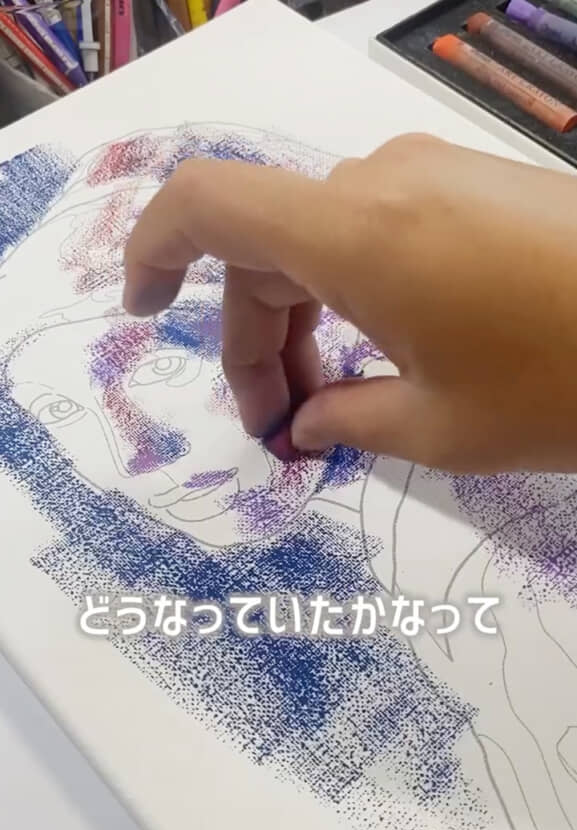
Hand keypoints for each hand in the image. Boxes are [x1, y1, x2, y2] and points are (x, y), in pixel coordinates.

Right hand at [123, 133, 576, 472]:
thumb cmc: (561, 387)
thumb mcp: (438, 429)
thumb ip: (346, 421)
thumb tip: (306, 424)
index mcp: (354, 236)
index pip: (208, 205)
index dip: (153, 249)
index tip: (141, 308)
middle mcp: (380, 183)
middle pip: (268, 248)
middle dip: (255, 339)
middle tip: (278, 428)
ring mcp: (431, 174)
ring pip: (323, 241)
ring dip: (306, 319)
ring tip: (328, 404)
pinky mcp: (472, 182)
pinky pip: (379, 229)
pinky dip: (356, 291)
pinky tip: (382, 353)